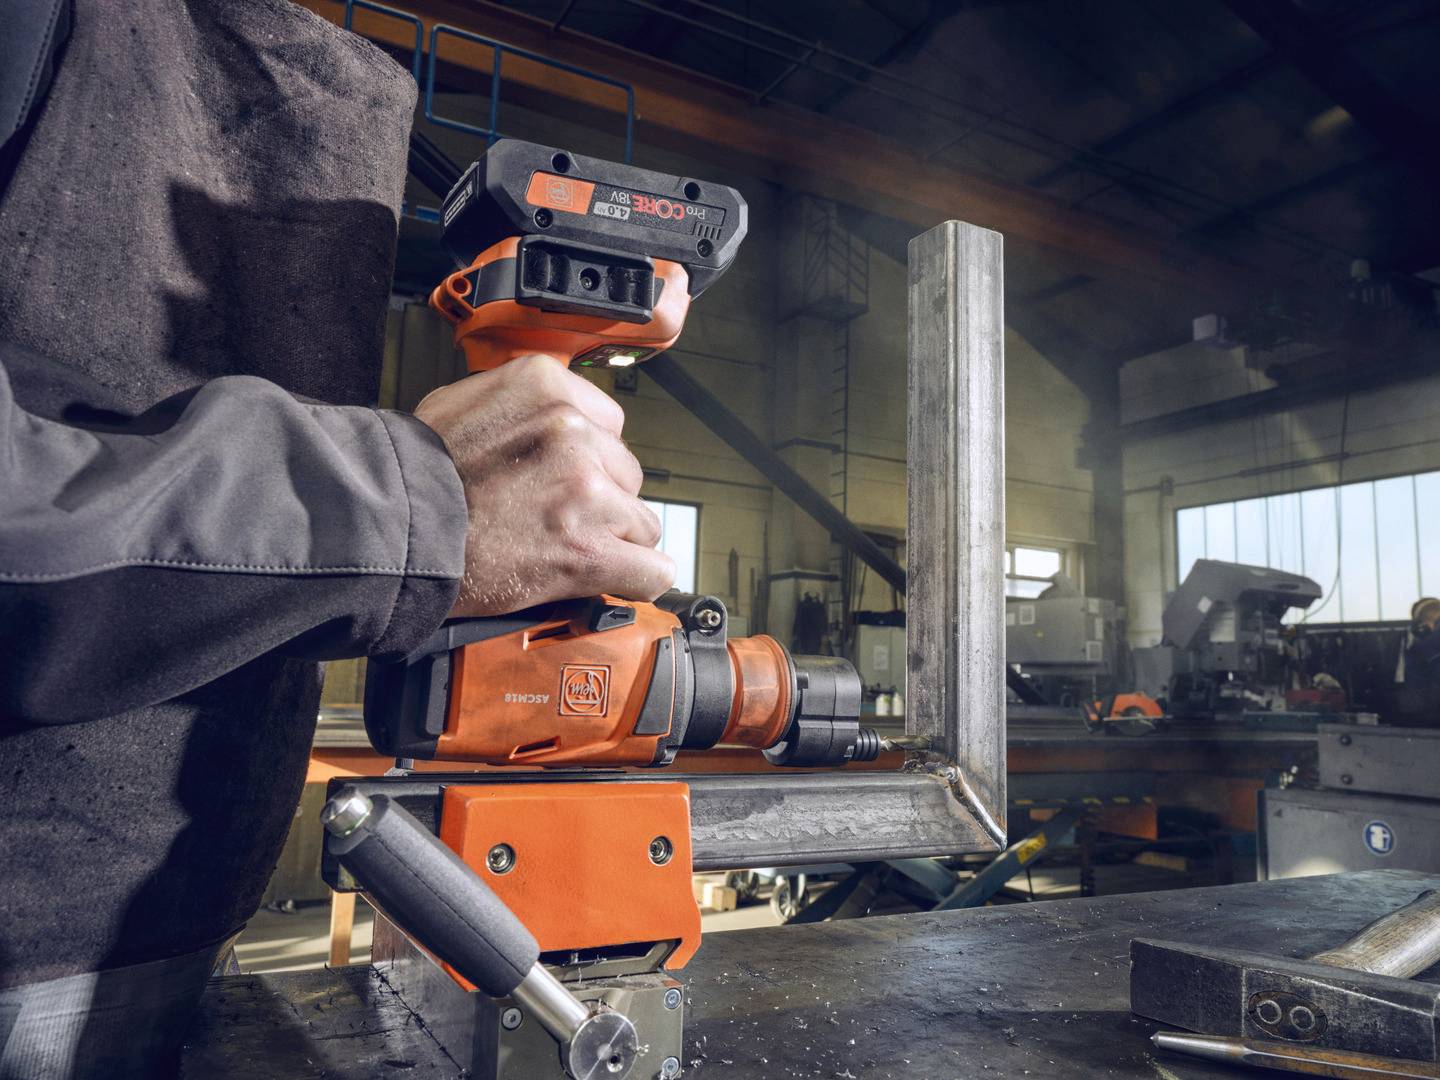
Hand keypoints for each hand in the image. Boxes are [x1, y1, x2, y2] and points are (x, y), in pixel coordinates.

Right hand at [414, 354, 673, 616]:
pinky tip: (609, 579)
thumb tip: (557, 417)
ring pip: (640, 522)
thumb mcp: (465, 402)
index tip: (567, 478)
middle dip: (599, 499)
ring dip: (610, 540)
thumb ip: (523, 405)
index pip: (609, 423)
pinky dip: (635, 581)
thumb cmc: (413, 474)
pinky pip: (651, 570)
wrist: (388, 531)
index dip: (589, 458)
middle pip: (627, 473)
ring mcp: (586, 490)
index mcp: (545, 385)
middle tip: (553, 518)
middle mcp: (572, 430)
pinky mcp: (588, 550)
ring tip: (560, 548)